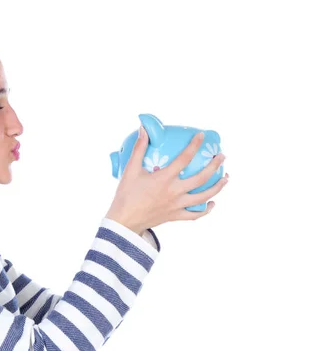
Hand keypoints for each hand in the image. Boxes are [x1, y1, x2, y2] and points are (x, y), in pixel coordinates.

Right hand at [105, 126, 228, 234]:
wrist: (124, 220)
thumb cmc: (126, 195)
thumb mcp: (130, 170)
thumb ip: (139, 149)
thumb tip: (144, 130)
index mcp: (164, 178)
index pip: (184, 158)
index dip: (194, 145)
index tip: (202, 136)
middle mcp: (174, 191)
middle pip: (201, 178)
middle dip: (215, 165)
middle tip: (221, 156)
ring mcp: (176, 205)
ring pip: (204, 197)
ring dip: (218, 187)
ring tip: (225, 178)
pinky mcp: (175, 216)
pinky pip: (195, 215)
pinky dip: (206, 210)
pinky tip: (212, 203)